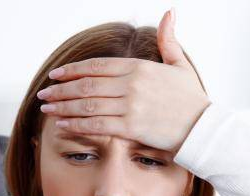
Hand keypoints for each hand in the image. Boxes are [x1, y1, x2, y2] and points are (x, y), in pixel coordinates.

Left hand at [37, 8, 210, 154]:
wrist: (205, 128)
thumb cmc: (193, 100)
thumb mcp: (180, 65)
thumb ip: (169, 40)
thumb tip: (170, 12)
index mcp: (139, 67)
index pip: (97, 66)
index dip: (73, 70)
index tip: (56, 75)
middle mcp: (132, 84)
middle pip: (87, 84)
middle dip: (61, 89)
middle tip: (44, 93)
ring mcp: (131, 106)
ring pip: (87, 104)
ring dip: (63, 106)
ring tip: (47, 108)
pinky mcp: (132, 127)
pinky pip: (97, 124)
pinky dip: (76, 124)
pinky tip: (62, 124)